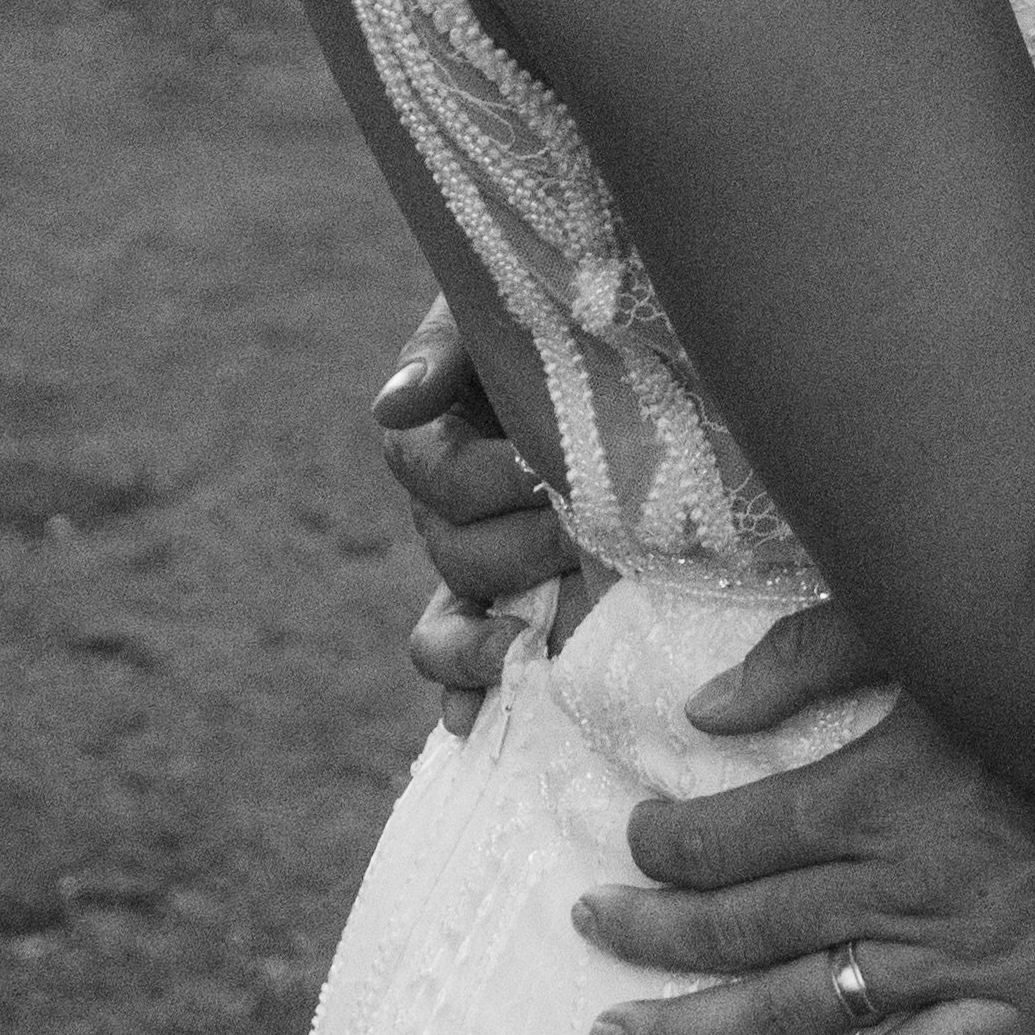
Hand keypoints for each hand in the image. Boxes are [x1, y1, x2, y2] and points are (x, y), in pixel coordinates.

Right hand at [377, 301, 594, 729]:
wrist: (640, 348)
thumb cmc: (575, 321)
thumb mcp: (509, 310)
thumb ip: (448, 348)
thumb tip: (394, 404)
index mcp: (441, 430)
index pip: (424, 468)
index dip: (478, 480)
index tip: (547, 472)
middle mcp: (451, 507)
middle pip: (447, 550)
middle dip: (512, 549)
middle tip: (581, 537)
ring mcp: (481, 566)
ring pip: (444, 622)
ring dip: (483, 636)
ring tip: (526, 643)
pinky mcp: (515, 609)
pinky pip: (465, 666)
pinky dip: (464, 695)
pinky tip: (473, 724)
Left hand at [573, 608, 1034, 1034]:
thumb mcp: (936, 638)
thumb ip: (810, 660)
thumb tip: (702, 712)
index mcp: (874, 791)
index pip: (729, 838)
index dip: (664, 844)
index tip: (634, 838)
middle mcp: (897, 886)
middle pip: (740, 926)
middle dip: (650, 933)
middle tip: (588, 932)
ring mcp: (951, 956)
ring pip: (792, 1008)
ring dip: (694, 1027)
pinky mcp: (1008, 1004)